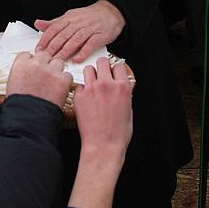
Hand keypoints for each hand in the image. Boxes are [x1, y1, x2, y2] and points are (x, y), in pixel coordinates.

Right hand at [6, 51, 72, 108]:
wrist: (28, 118)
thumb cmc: (19, 104)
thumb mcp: (13, 83)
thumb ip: (21, 72)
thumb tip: (27, 70)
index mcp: (21, 63)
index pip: (28, 54)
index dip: (31, 62)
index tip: (33, 68)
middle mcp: (36, 64)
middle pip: (44, 55)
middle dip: (45, 63)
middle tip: (44, 74)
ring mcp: (50, 71)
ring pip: (58, 62)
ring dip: (57, 70)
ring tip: (53, 82)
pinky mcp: (62, 80)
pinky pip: (68, 75)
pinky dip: (65, 81)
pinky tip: (59, 89)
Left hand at [34, 0, 124, 61]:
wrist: (110, 12)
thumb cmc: (88, 17)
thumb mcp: (70, 16)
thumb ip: (54, 23)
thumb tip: (38, 24)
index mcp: (69, 18)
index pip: (54, 28)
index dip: (46, 39)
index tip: (39, 48)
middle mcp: (78, 23)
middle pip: (63, 35)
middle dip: (53, 47)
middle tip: (46, 57)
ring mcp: (89, 29)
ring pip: (75, 40)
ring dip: (65, 51)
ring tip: (58, 60)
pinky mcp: (100, 36)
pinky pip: (90, 45)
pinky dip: (83, 52)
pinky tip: (77, 59)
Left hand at [67, 58, 131, 207]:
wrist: (103, 145)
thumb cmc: (118, 132)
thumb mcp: (129, 110)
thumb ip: (124, 94)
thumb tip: (121, 87)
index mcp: (122, 87)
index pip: (118, 65)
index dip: (116, 70)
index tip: (114, 73)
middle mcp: (106, 84)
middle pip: (102, 62)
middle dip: (103, 67)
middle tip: (102, 74)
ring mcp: (91, 89)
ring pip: (89, 69)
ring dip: (91, 74)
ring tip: (93, 84)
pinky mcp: (79, 96)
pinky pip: (80, 84)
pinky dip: (83, 88)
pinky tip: (86, 98)